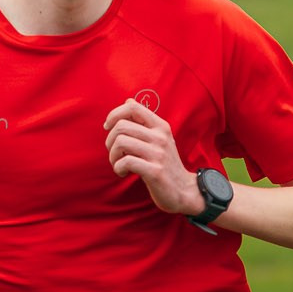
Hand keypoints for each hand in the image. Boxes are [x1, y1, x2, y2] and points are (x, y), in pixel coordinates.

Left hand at [104, 99, 201, 214]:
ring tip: (118, 163)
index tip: (108, 127)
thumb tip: (128, 101)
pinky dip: (118, 168)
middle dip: (109, 140)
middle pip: (121, 126)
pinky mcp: (154, 171)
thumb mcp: (159, 139)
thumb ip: (144, 122)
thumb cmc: (166, 165)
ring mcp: (158, 154)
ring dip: (113, 156)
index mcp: (161, 126)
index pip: (133, 107)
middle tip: (115, 153)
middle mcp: (160, 137)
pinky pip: (125, 162)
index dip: (114, 115)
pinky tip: (123, 172)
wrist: (184, 190)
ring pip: (120, 143)